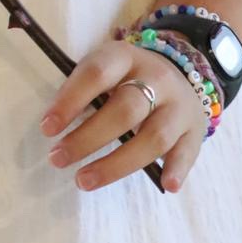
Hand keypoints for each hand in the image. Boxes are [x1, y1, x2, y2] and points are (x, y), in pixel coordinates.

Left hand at [38, 36, 207, 194]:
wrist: (181, 71)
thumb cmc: (128, 77)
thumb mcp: (107, 67)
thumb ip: (86, 88)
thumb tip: (53, 123)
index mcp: (125, 57)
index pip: (97, 74)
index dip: (70, 100)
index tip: (47, 129)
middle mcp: (156, 78)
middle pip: (125, 110)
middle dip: (88, 138)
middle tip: (57, 159)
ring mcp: (179, 106)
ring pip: (154, 137)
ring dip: (117, 164)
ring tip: (84, 180)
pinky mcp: (194, 131)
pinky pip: (188, 152)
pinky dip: (177, 169)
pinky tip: (166, 186)